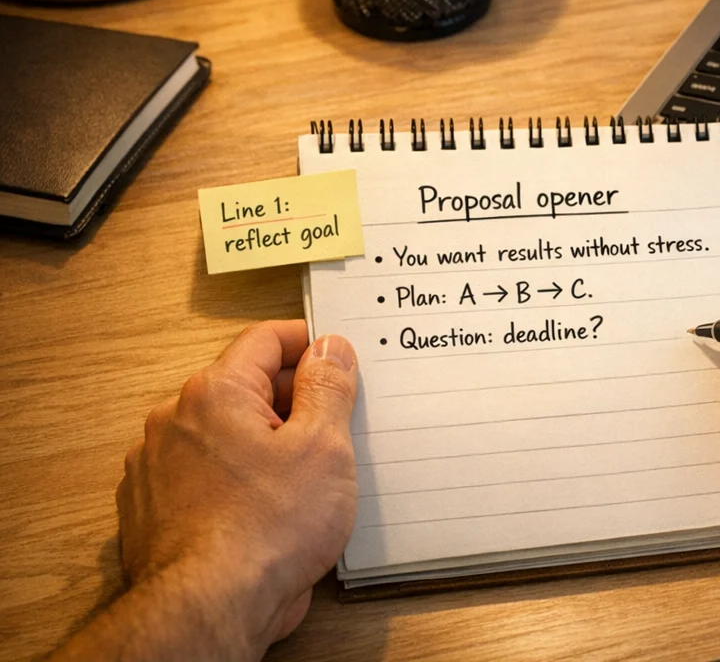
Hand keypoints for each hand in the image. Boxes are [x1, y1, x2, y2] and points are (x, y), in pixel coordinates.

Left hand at [113, 320, 358, 653]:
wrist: (210, 608)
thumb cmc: (265, 531)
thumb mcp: (324, 446)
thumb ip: (328, 387)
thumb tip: (329, 349)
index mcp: (214, 393)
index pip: (267, 339)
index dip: (311, 344)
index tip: (339, 361)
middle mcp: (174, 421)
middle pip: (245, 388)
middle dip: (292, 402)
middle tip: (335, 428)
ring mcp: (156, 468)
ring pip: (224, 435)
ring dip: (263, 445)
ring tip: (304, 478)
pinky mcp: (152, 511)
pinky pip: (205, 477)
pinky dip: (236, 482)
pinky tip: (269, 509)